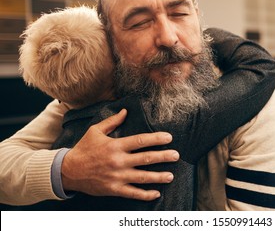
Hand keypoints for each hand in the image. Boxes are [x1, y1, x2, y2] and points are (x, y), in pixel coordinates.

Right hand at [61, 109, 178, 200]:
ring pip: (142, 177)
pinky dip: (145, 194)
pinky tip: (156, 193)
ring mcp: (117, 176)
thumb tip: (125, 110)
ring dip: (158, 176)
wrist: (68, 171)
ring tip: (171, 175)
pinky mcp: (114, 189)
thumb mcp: (95, 131)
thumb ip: (112, 121)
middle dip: (163, 157)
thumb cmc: (83, 149)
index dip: (156, 139)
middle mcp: (118, 161)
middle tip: (176, 155)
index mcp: (115, 145)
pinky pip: (133, 193)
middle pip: (146, 158)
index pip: (140, 141)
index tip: (169, 138)